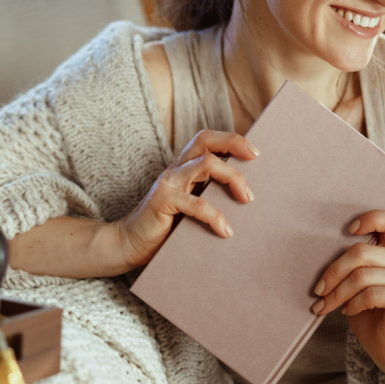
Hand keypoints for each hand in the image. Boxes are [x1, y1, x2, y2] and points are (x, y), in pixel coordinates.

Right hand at [117, 129, 258, 268]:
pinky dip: (216, 216)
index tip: (255, 153)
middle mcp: (175, 169)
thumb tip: (246, 198)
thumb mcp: (189, 206)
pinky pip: (197, 203)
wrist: (129, 243)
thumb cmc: (164, 227)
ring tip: (246, 199)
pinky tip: (225, 231)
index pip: (206, 140)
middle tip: (255, 159)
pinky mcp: (163, 200)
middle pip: (205, 141)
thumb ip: (207, 195)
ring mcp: (168, 182)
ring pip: (207, 164)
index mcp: (182, 167)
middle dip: (234, 143)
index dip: (231, 140)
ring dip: (233, 178)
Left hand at [312, 211, 384, 383]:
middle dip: (332, 273)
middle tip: (317, 292)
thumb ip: (348, 265)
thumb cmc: (366, 312)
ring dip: (337, 294)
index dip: (370, 218)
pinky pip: (372, 294)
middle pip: (360, 252)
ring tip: (325, 306)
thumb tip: (312, 251)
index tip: (348, 231)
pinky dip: (353, 303)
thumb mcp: (353, 284)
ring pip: (362, 276)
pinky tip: (347, 311)